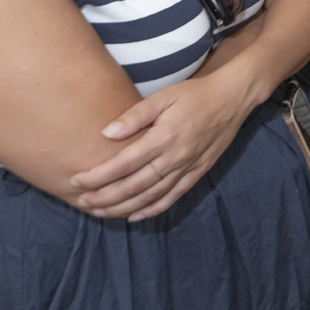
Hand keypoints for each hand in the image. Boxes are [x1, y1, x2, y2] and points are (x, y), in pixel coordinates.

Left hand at [70, 57, 268, 220]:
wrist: (232, 98)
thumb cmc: (194, 94)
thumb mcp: (163, 97)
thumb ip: (135, 116)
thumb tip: (106, 133)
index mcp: (163, 138)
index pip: (123, 164)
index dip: (97, 175)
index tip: (76, 180)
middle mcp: (175, 158)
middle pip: (133, 186)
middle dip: (104, 197)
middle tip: (81, 201)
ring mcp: (187, 168)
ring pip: (150, 196)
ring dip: (123, 207)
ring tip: (100, 212)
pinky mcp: (198, 172)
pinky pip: (172, 197)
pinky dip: (152, 209)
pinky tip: (135, 215)